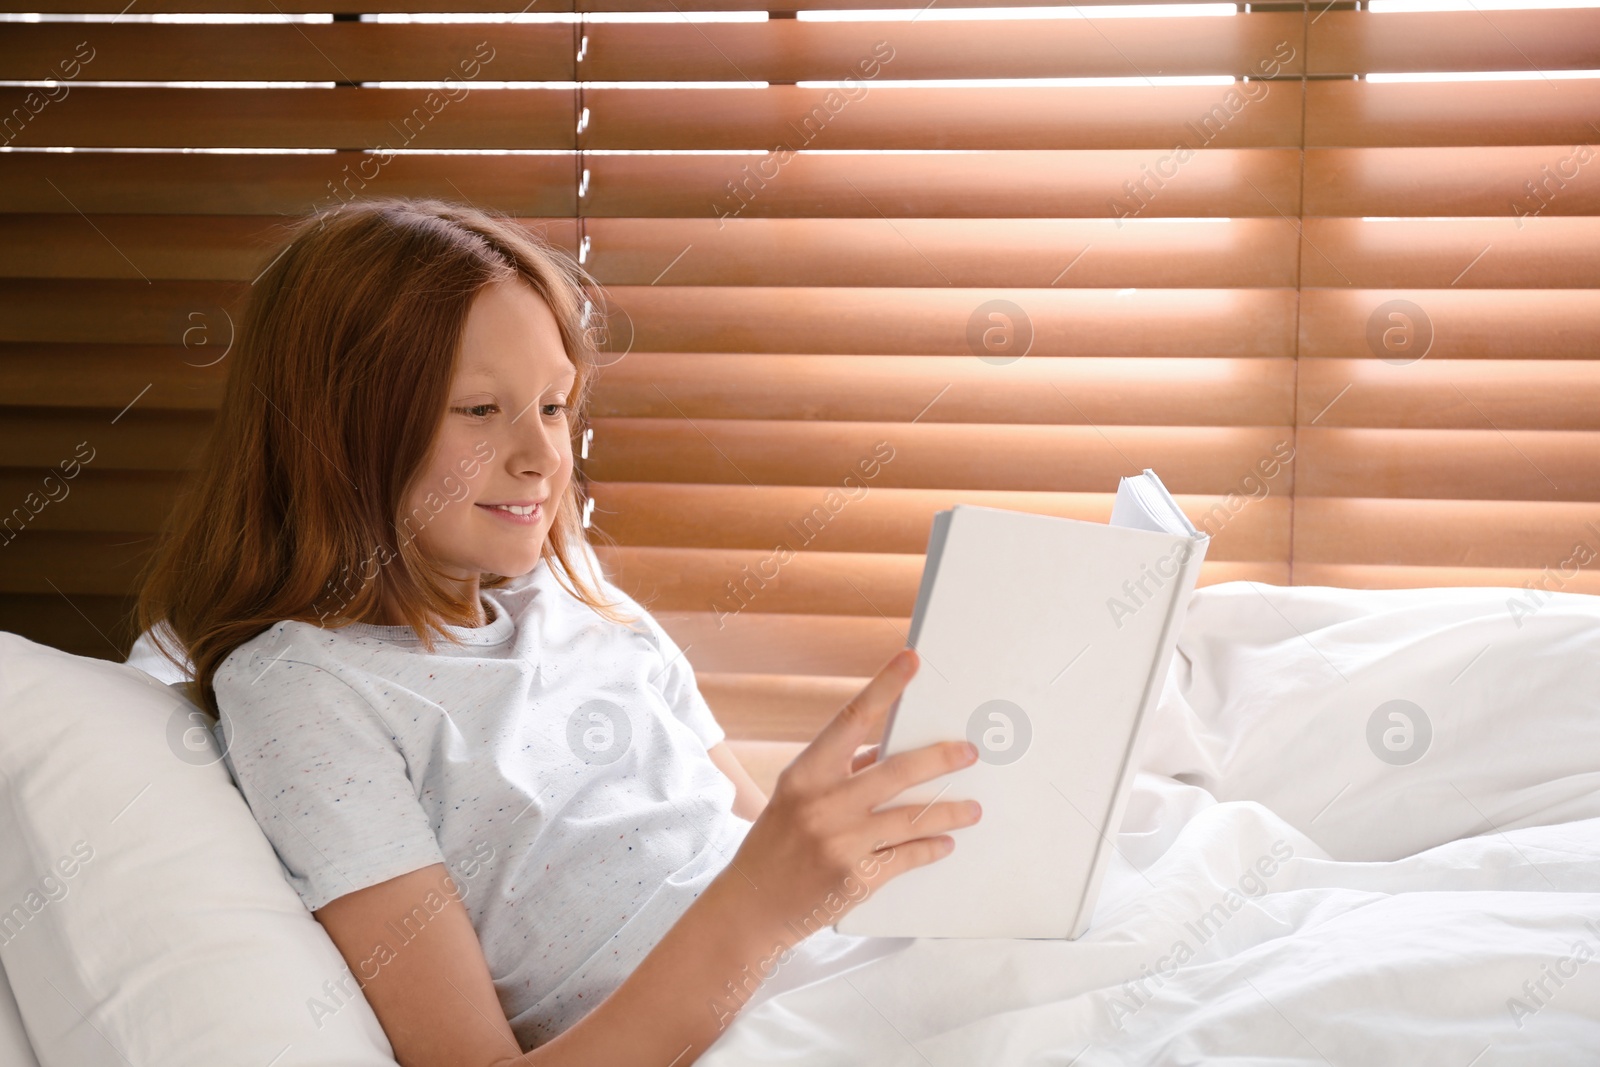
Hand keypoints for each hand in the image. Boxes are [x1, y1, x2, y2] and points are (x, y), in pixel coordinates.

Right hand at [719, 648, 982, 932]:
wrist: (751, 906)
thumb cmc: (775, 843)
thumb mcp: (796, 797)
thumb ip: (841, 772)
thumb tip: (889, 752)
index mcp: (805, 774)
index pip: (851, 718)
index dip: (884, 687)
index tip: (911, 661)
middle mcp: (823, 804)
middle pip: (896, 770)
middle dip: (940, 759)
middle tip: (969, 751)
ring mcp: (841, 842)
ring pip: (912, 817)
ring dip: (949, 811)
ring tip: (972, 809)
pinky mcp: (857, 878)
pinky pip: (908, 855)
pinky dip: (932, 847)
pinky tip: (945, 843)